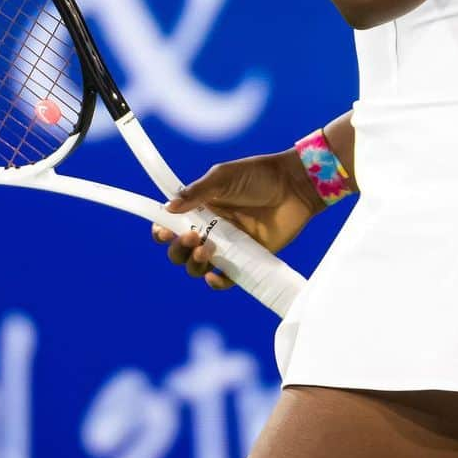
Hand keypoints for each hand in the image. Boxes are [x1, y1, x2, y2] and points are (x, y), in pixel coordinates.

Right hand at [150, 149, 324, 289]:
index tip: (163, 231)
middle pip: (180, 250)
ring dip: (193, 264)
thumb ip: (197, 192)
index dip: (162, 231)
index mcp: (201, 208)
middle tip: (192, 236)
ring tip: (205, 250)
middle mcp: (211, 229)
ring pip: (198, 266)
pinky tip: (214, 276)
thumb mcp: (224, 176)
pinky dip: (217, 283)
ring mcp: (228, 246)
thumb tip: (168, 208)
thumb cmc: (259, 175)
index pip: (172, 225)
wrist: (295, 186)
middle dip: (178, 248)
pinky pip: (226, 279)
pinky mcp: (247, 259)